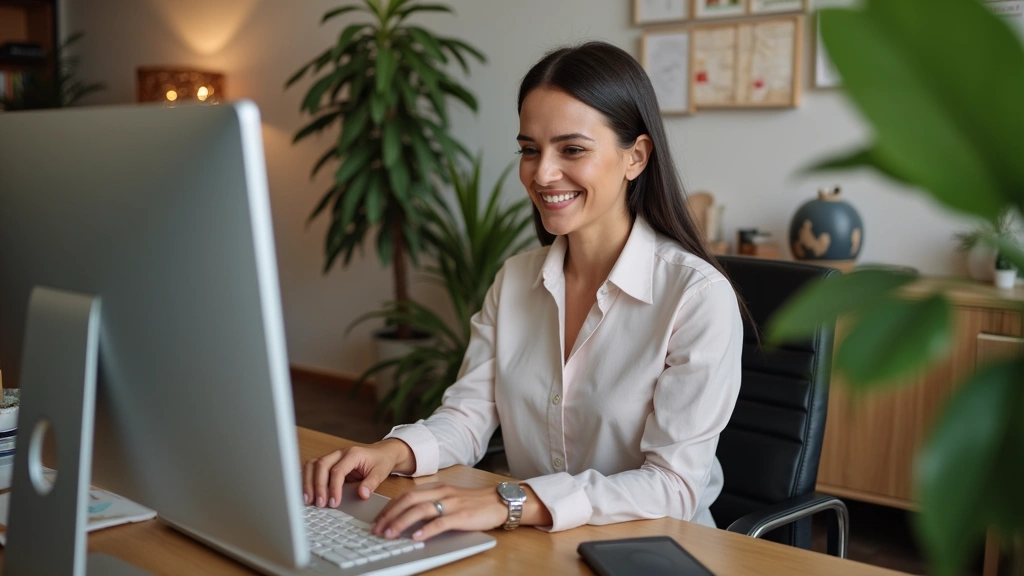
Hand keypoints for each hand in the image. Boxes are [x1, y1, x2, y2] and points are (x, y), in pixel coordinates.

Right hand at [302, 439, 413, 507]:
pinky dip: (307, 479)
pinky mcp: (328, 462)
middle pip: (321, 465)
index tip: (333, 503)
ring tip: (308, 500)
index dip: (333, 488)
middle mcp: (340, 453)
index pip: (337, 470)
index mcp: (353, 454)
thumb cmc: (381, 461)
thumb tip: (362, 494)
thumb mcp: (381, 472)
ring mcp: (332, 456)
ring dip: (308, 482)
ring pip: (313, 465)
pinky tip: (306, 492)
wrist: (382, 452)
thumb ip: (372, 483)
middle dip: (318, 486)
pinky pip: (313, 468)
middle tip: (319, 504)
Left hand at [371, 483, 507, 541]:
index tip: (377, 520)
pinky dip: (427, 529)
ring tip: (390, 534)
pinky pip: (441, 522)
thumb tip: (409, 517)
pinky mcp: (462, 516)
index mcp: (437, 488)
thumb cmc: (475, 503)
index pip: (406, 495)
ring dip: (402, 522)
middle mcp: (442, 492)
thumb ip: (432, 504)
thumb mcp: (450, 499)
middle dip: (389, 515)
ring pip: (421, 510)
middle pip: (408, 500)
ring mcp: (452, 503)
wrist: (501, 501)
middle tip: (377, 529)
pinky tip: (416, 537)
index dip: (389, 507)